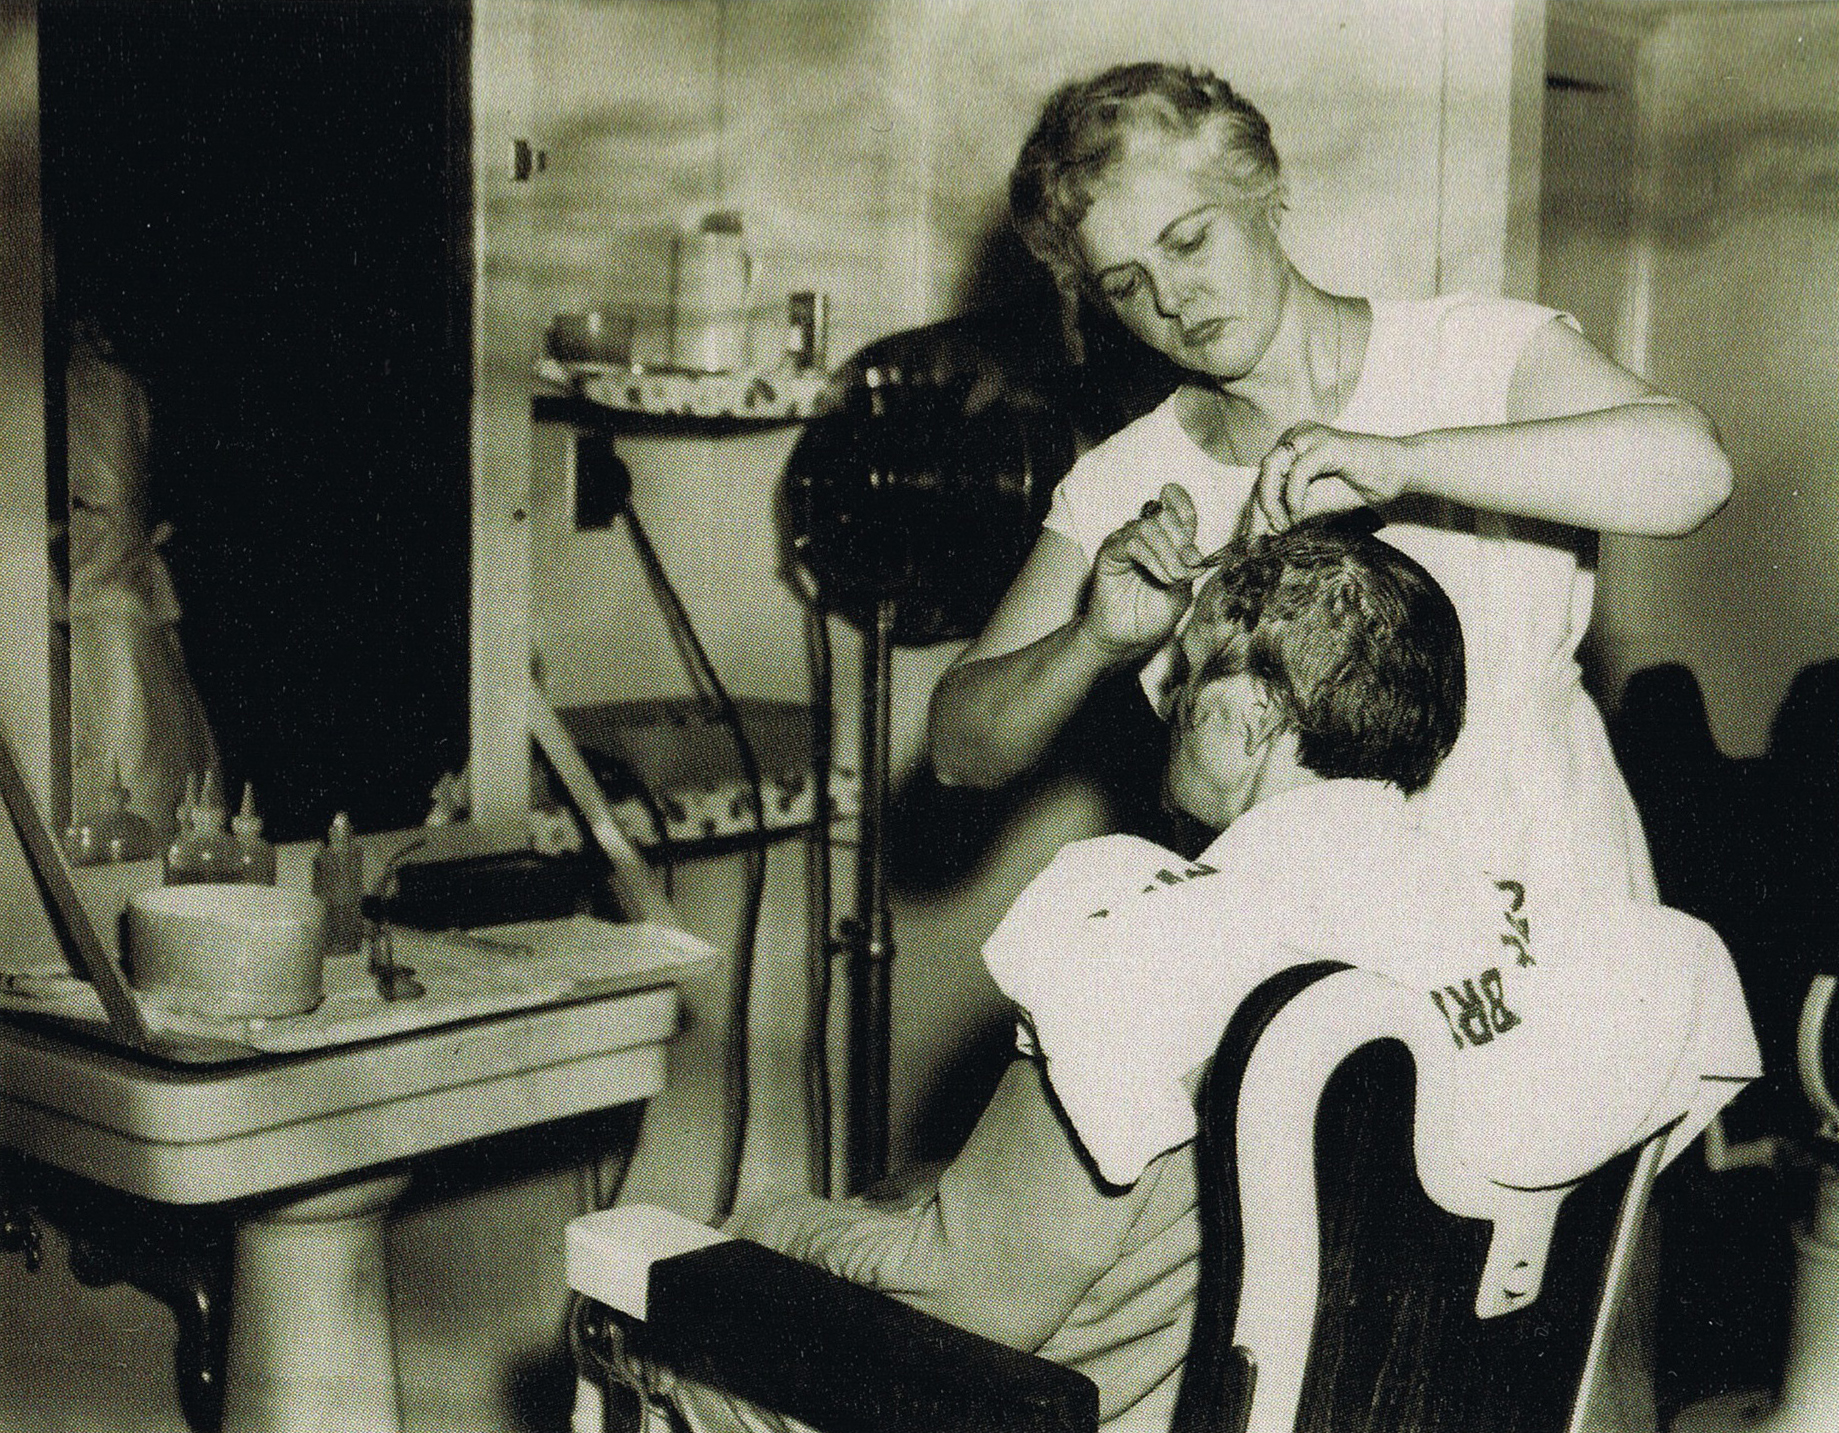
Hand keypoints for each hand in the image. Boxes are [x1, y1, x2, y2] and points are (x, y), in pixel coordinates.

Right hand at [1083, 482, 1205, 654]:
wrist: (1126, 639)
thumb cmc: (1151, 616)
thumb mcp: (1181, 592)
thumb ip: (1188, 569)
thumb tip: (1197, 555)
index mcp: (1165, 538)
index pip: (1175, 504)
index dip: (1186, 510)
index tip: (1196, 545)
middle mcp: (1144, 534)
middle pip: (1165, 514)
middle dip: (1182, 540)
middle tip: (1189, 566)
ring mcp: (1125, 541)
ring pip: (1150, 527)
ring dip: (1168, 554)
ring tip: (1174, 578)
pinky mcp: (1109, 552)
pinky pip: (1133, 543)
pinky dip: (1152, 559)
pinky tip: (1163, 578)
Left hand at [1243, 424, 1405, 536]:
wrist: (1402, 471)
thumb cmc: (1363, 484)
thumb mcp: (1318, 503)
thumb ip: (1291, 512)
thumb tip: (1264, 532)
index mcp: (1293, 447)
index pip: (1264, 478)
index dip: (1256, 509)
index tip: (1252, 538)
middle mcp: (1298, 436)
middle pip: (1263, 472)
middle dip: (1259, 509)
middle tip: (1263, 537)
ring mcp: (1312, 436)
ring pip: (1272, 466)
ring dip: (1271, 501)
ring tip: (1281, 526)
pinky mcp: (1328, 443)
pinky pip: (1299, 470)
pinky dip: (1293, 495)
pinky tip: (1296, 514)